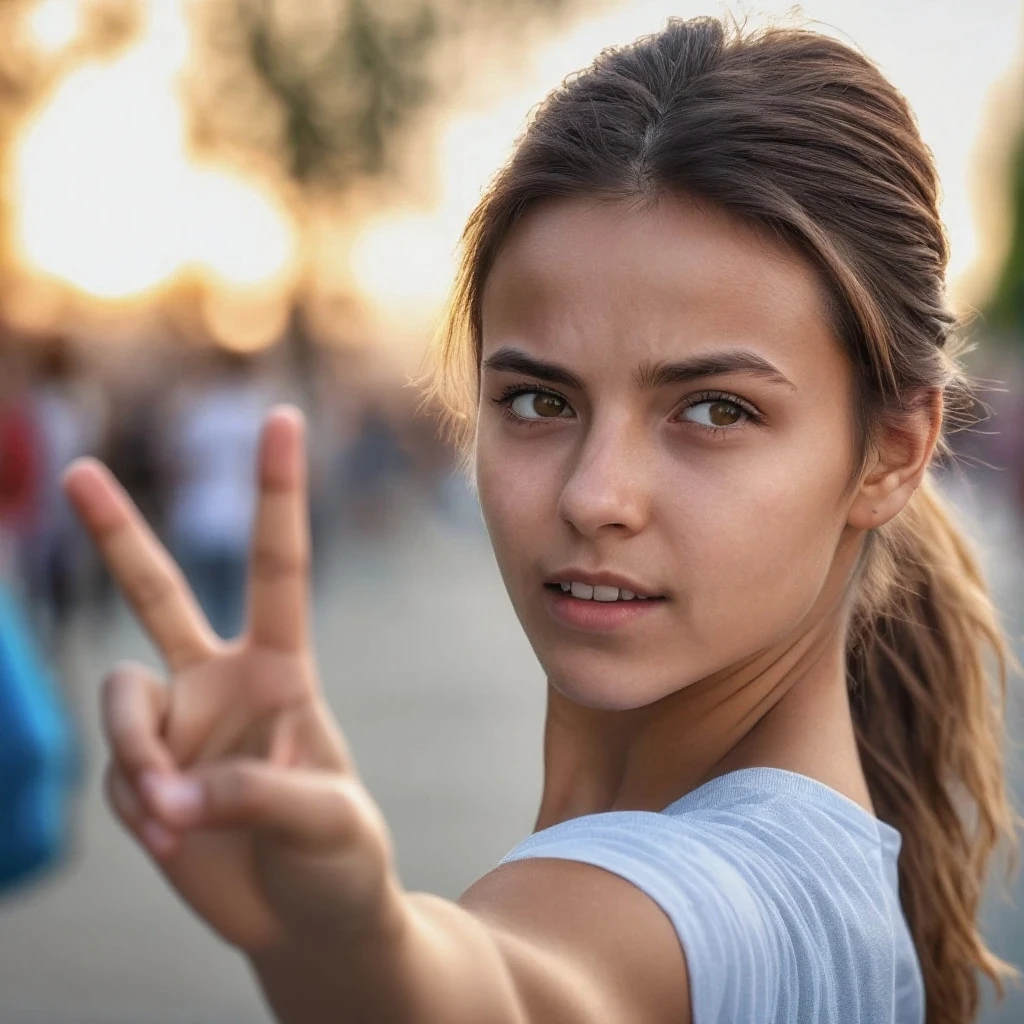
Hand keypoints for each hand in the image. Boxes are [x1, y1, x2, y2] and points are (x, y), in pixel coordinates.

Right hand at [63, 406, 400, 951]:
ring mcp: (177, 728)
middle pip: (156, 594)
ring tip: (174, 818)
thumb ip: (251, 795)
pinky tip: (176, 840)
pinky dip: (139, 809)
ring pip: (120, 704)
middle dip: (116, 533)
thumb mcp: (328, 822)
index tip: (281, 416)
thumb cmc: (341, 856)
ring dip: (138, 758)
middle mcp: (220, 682)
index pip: (279, 566)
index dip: (277, 492)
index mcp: (282, 668)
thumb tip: (167, 796)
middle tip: (80, 469)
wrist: (308, 918)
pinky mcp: (146, 779)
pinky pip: (117, 776)